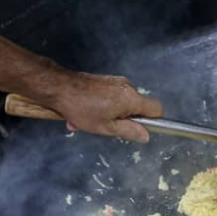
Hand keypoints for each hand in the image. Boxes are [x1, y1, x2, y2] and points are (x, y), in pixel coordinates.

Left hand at [43, 72, 162, 142]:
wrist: (60, 87)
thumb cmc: (83, 109)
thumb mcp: (106, 127)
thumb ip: (129, 131)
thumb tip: (147, 135)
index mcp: (131, 98)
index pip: (157, 108)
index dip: (153, 121)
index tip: (138, 129)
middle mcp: (128, 86)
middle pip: (137, 106)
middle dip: (124, 119)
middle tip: (105, 127)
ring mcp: (116, 81)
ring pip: (122, 103)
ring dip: (110, 114)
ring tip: (89, 121)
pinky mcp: (105, 80)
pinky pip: (111, 96)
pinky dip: (102, 106)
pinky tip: (85, 112)